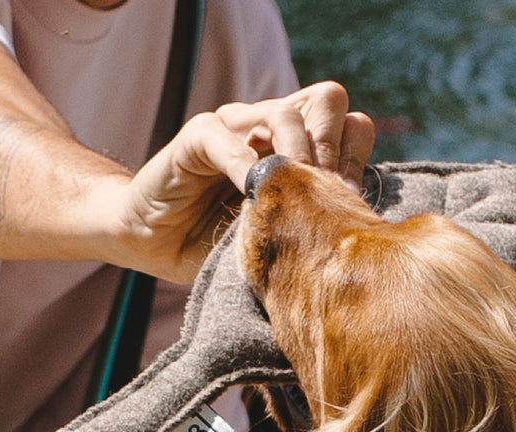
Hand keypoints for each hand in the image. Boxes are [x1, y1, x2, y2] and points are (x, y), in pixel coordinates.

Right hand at [118, 81, 375, 282]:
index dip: (355, 158)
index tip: (351, 202)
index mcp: (298, 151)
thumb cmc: (220, 245)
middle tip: (322, 196)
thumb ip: (311, 223)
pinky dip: (243, 165)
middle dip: (331, 149)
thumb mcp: (277, 239)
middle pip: (328, 101)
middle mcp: (271, 130)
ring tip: (291, 201)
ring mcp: (237, 128)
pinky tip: (251, 196)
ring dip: (294, 158)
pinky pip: (227, 137)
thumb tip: (357, 228)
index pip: (350, 126)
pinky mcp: (198, 136)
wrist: (157, 243)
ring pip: (286, 114)